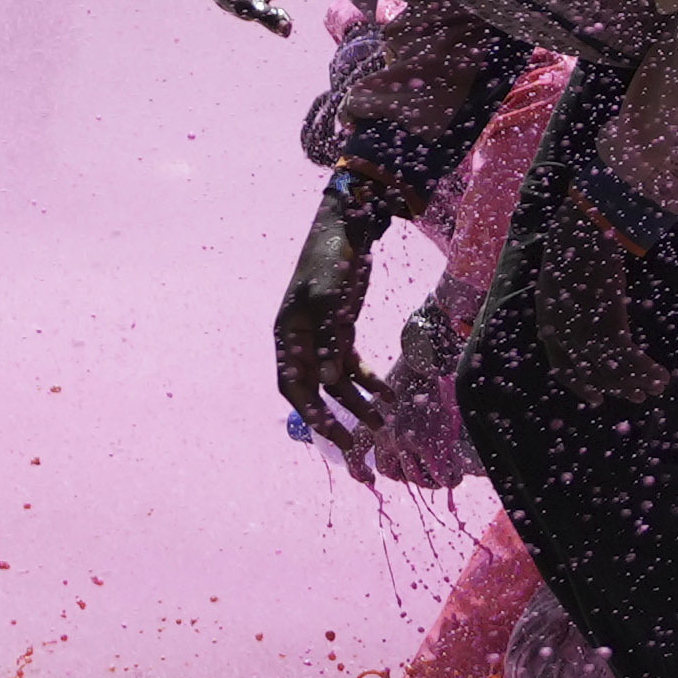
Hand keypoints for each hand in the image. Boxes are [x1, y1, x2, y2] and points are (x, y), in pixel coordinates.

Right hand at [273, 200, 392, 442]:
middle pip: (314, 392)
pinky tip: (390, 396)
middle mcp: (301, 343)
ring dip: (359, 403)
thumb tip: (330, 382)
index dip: (309, 412)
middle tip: (354, 448)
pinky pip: (353, 366)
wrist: (345, 229)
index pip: (293, 386)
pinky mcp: (342, 331)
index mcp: (287, 337)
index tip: (331, 433)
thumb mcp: (329, 297)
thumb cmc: (330, 259)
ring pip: (337, 382)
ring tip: (382, 423)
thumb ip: (328, 339)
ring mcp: (321, 338)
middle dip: (333, 420)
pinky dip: (370, 382)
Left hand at [499, 196, 661, 416]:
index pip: (562, 365)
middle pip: (591, 372)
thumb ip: (564, 305)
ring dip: (637, 382)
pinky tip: (662, 376)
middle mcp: (563, 333)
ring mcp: (585, 331)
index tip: (597, 396)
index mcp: (549, 321)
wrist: (585, 227)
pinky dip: (647, 370)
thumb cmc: (575, 244)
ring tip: (655, 390)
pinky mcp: (609, 325)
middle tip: (636, 397)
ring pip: (613, 370)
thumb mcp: (560, 279)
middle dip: (615, 387)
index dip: (581, 384)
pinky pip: (630, 359)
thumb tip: (575, 318)